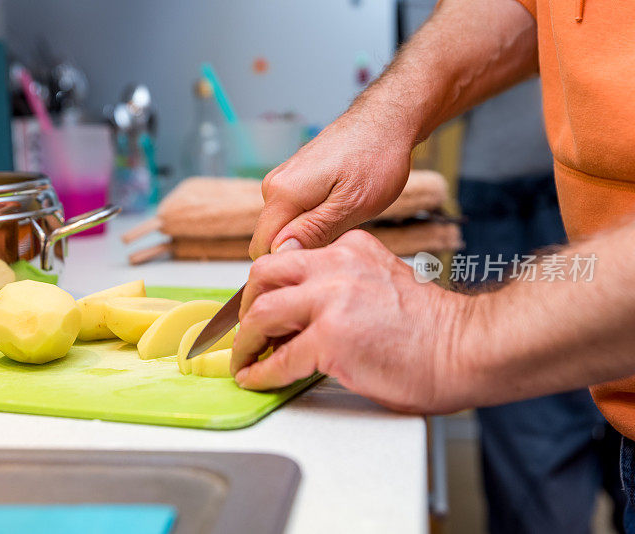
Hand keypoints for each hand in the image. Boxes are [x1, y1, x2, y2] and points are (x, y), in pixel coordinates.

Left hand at [232, 230, 474, 413]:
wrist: (467, 348)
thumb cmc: (432, 326)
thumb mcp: (383, 279)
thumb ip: (344, 280)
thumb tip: (303, 307)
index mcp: (350, 249)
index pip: (289, 258)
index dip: (267, 287)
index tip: (258, 306)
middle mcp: (336, 267)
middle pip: (263, 275)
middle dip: (245, 305)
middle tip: (244, 330)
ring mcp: (331, 301)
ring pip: (262, 313)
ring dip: (246, 342)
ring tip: (245, 360)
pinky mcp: (331, 338)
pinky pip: (280, 358)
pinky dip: (262, 372)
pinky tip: (258, 379)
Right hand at [249, 112, 413, 258]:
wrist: (386, 121)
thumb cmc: (376, 158)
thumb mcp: (351, 205)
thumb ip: (312, 231)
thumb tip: (281, 254)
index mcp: (282, 193)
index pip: (262, 248)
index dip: (289, 261)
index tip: (323, 256)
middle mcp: (274, 186)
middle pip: (272, 239)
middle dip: (303, 247)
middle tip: (342, 234)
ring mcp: (283, 181)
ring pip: (286, 227)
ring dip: (313, 233)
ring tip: (346, 216)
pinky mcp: (294, 180)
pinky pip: (295, 213)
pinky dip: (316, 218)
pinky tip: (342, 206)